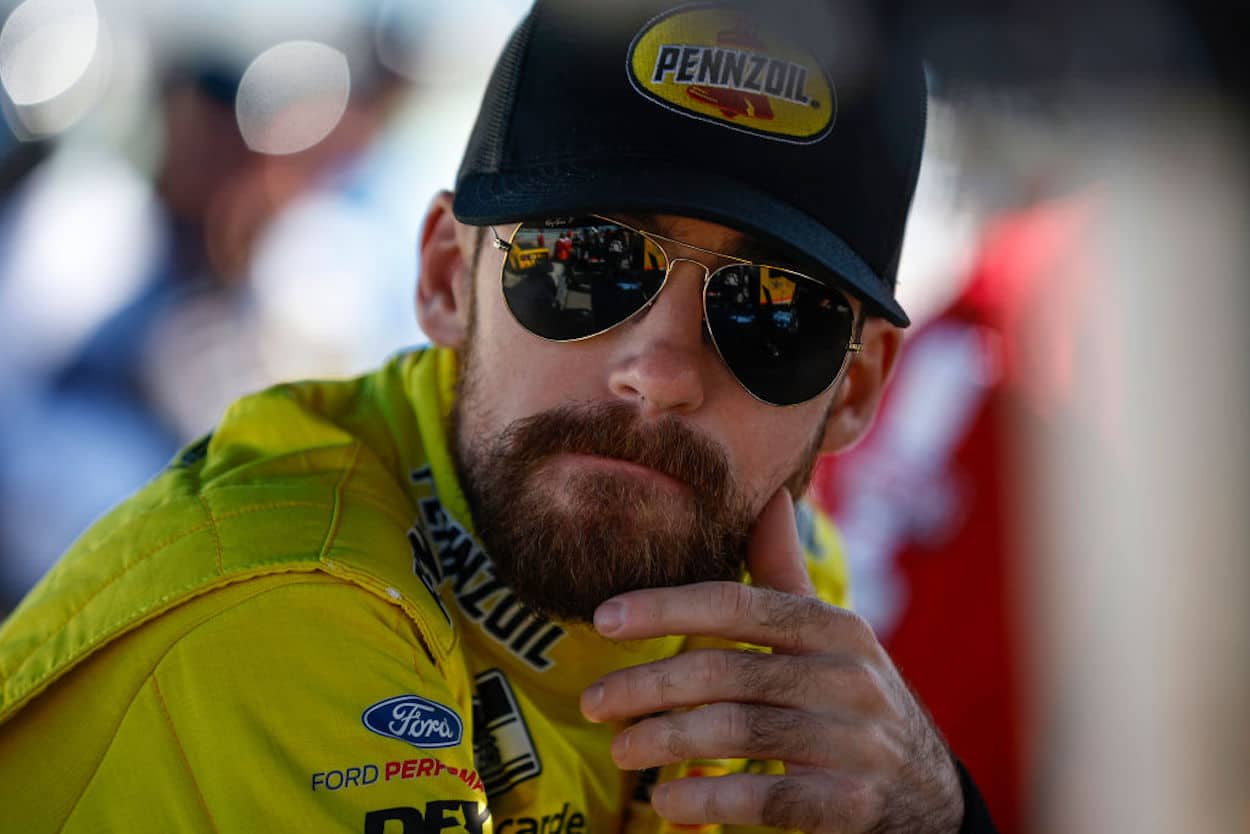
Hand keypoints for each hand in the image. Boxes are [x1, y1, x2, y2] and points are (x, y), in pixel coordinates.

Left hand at [579, 489, 962, 833]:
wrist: (929, 794)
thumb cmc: (852, 699)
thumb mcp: (830, 635)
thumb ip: (785, 572)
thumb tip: (768, 495)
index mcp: (832, 627)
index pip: (736, 605)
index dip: (664, 608)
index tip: (604, 618)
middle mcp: (846, 677)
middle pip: (723, 672)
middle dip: (646, 686)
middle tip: (594, 703)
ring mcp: (854, 742)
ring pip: (737, 732)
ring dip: (664, 742)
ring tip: (621, 750)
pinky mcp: (852, 803)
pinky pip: (768, 798)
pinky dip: (709, 799)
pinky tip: (668, 802)